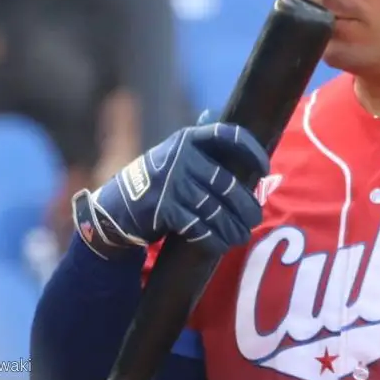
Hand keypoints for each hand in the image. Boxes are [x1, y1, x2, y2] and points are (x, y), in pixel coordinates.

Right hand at [72, 121, 269, 259]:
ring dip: (233, 227)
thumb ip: (205, 155)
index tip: (264, 168)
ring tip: (242, 235)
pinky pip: (199, 227)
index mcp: (187, 139)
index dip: (251, 150)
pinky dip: (213, 239)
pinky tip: (222, 244)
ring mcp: (171, 182)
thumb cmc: (157, 184)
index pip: (228, 135)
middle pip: (226, 183)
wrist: (114, 209)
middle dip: (246, 205)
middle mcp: (180, 156)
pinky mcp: (163, 209)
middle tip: (255, 218)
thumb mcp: (175, 157)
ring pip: (215, 209)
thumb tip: (251, 166)